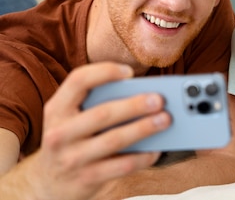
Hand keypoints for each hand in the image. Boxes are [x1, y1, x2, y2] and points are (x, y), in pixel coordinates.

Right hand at [18, 62, 170, 199]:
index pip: (78, 81)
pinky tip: (157, 149)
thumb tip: (143, 93)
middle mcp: (60, 133)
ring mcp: (71, 158)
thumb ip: (95, 103)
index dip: (105, 72)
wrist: (47, 184)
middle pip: (103, 113)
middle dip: (134, 105)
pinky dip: (143, 157)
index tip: (129, 72)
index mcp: (57, 109)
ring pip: (114, 140)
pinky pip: (121, 166)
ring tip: (165, 120)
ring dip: (144, 128)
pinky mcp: (86, 179)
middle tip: (159, 100)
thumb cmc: (70, 140)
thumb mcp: (70, 118)